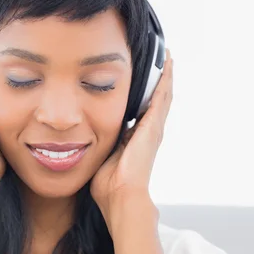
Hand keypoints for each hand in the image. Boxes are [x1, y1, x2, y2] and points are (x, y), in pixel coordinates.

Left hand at [90, 49, 173, 222]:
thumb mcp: (102, 157)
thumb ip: (100, 145)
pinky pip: (162, 97)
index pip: (143, 109)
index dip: (145, 93)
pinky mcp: (153, 126)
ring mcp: (153, 128)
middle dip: (159, 79)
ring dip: (165, 75)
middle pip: (157, 99)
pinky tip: (167, 64)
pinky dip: (165, 80)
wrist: (120, 196)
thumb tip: (84, 137)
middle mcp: (148, 131)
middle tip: (163, 58)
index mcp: (136, 138)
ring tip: (168, 56)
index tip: (145, 78)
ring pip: (163, 95)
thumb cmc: (108, 185)